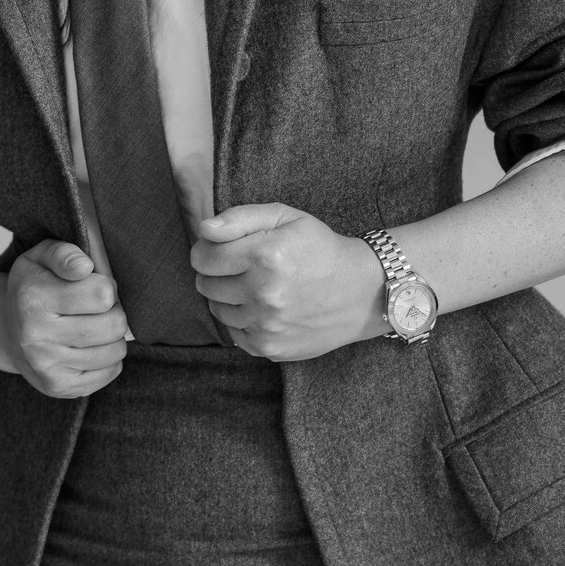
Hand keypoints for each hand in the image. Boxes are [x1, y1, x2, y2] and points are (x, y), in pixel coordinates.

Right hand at [3, 239, 131, 397]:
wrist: (6, 330)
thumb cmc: (33, 287)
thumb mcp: (41, 256)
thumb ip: (65, 252)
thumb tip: (85, 267)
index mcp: (33, 297)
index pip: (103, 293)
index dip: (105, 286)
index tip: (91, 286)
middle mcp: (35, 335)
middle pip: (114, 324)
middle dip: (114, 312)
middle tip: (97, 309)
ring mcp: (46, 365)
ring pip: (115, 351)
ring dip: (112, 337)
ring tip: (93, 327)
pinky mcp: (58, 387)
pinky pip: (110, 372)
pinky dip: (108, 359)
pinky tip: (90, 347)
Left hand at [191, 203, 385, 361]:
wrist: (362, 292)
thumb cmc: (320, 248)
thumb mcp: (286, 217)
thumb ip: (239, 218)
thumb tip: (203, 229)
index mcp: (266, 255)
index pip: (202, 257)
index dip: (207, 250)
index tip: (220, 249)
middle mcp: (264, 294)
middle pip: (205, 285)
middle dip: (217, 273)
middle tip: (242, 267)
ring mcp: (266, 325)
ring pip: (217, 310)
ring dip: (228, 297)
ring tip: (255, 287)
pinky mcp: (270, 348)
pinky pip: (233, 334)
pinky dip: (243, 320)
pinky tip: (265, 308)